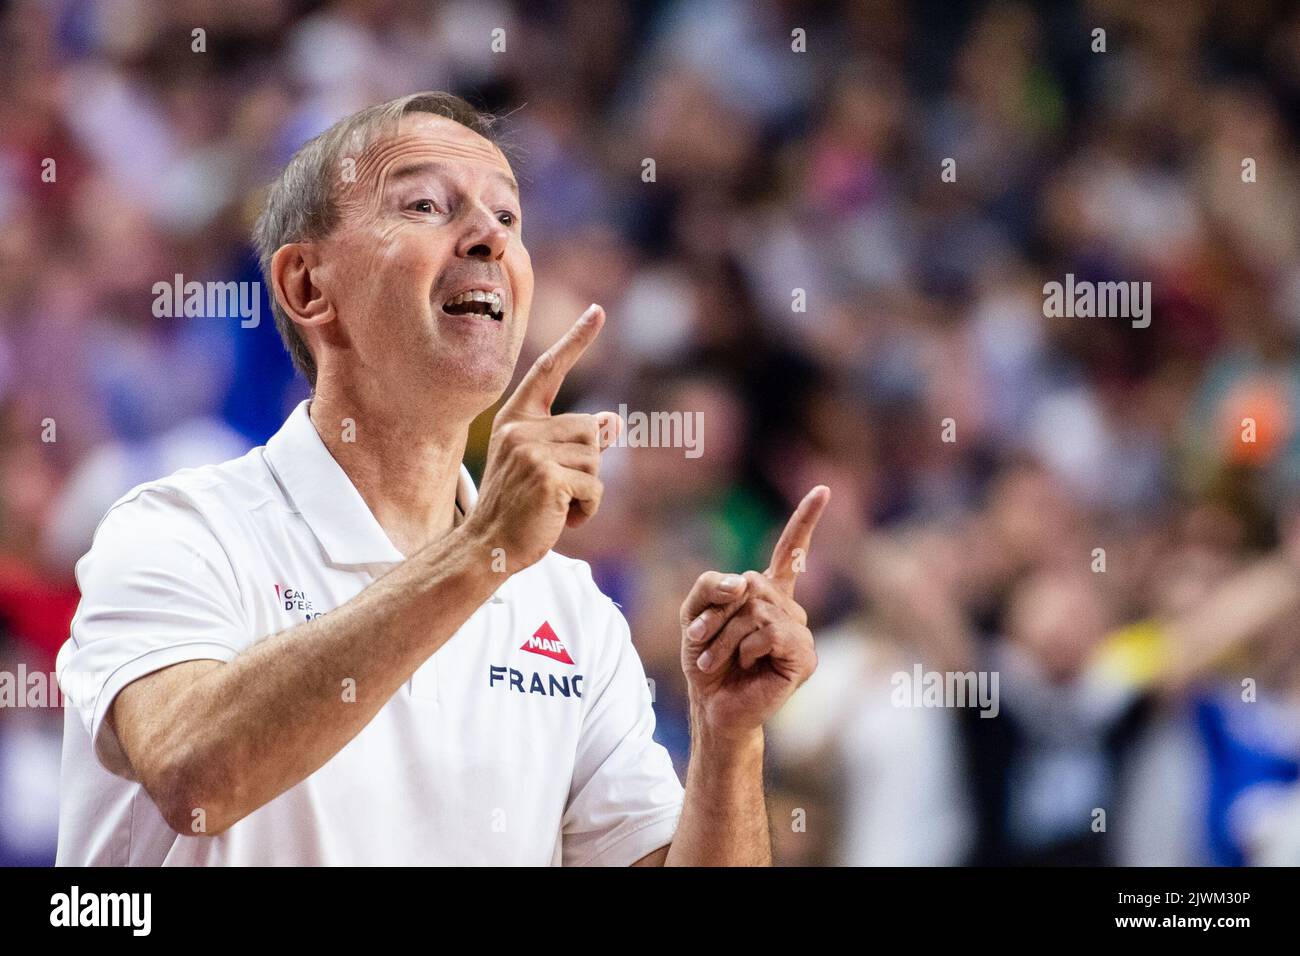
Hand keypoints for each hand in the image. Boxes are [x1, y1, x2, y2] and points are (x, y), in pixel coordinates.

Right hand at [466, 304, 620, 572]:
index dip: (575, 340)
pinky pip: (595, 487)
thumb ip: (576, 442)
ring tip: (556, 505)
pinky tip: (561, 519)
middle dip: (588, 466)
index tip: (597, 311)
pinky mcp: (547, 477)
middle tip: (557, 492)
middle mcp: (521, 429)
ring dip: (589, 490)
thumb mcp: (543, 467)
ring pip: (597, 459)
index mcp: (516, 419)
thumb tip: (614, 420)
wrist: (486, 547)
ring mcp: (532, 452)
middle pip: (591, 430)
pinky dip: (588, 509)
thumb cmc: (517, 509)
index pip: (549, 371)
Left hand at [679, 486, 829, 739]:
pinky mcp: (804, 656)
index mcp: (768, 595)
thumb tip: (745, 582)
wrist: (711, 706)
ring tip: (719, 659)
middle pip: (753, 583)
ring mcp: (800, 632)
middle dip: (718, 611)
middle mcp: (790, 609)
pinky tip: (747, 666)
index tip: (822, 490)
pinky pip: (770, 631)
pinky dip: (746, 648)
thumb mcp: (693, 613)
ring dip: (726, 634)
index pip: (790, 552)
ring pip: (759, 608)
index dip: (805, 521)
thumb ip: (710, 585)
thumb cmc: (705, 661)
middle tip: (704, 640)